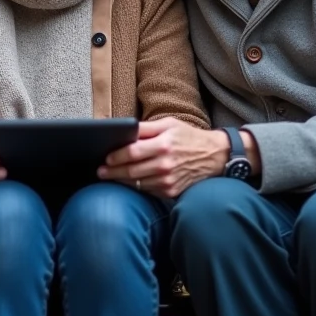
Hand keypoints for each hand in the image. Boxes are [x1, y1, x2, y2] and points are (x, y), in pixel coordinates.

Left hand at [98, 119, 229, 197]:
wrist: (215, 156)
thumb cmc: (189, 137)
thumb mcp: (169, 124)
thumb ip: (145, 128)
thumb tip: (124, 129)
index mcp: (163, 145)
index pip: (132, 153)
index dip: (115, 157)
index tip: (105, 158)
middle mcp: (165, 164)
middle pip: (131, 171)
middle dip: (112, 172)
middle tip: (100, 172)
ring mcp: (168, 180)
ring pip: (137, 184)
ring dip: (121, 181)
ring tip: (109, 177)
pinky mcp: (171, 191)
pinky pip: (147, 191)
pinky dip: (136, 187)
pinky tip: (128, 182)